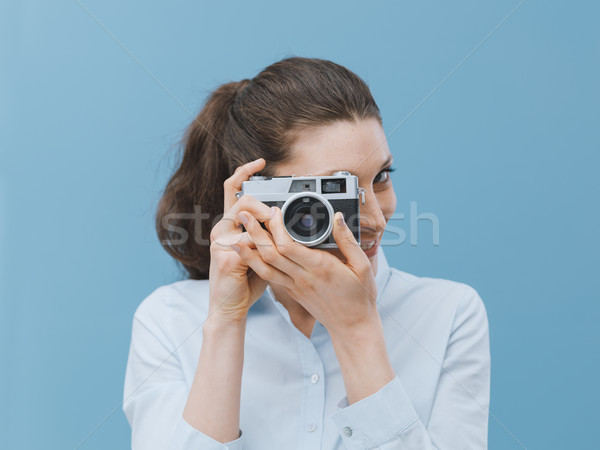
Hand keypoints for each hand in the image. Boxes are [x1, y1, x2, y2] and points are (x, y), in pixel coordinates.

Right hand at [207, 158, 271, 323]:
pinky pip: (251, 242)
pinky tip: (273, 255)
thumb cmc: (246, 280)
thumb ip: (268, 234)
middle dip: (264, 206)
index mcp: (230, 225)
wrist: (230, 307)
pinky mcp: (226, 258)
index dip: (244, 171)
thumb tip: (286, 219)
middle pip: (242, 200)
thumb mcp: (260, 251)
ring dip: (266, 224)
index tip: (260, 162)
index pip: (232, 189)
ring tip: (278, 235)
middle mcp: (222, 229)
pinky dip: (266, 246)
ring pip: (246, 216)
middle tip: (278, 219)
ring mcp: (220, 242)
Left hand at [234, 206, 378, 336]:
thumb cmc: (360, 297)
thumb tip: (337, 217)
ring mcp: (295, 287)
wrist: (352, 327)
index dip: (276, 227)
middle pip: (270, 255)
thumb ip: (347, 240)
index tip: (273, 211)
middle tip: (243, 215)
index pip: (288, 246)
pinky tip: (250, 255)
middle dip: (254, 233)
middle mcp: (303, 277)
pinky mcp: (292, 293)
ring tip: (236, 235)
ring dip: (248, 251)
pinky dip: (257, 265)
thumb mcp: (362, 266)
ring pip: (265, 269)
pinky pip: (270, 278)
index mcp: (320, 267)